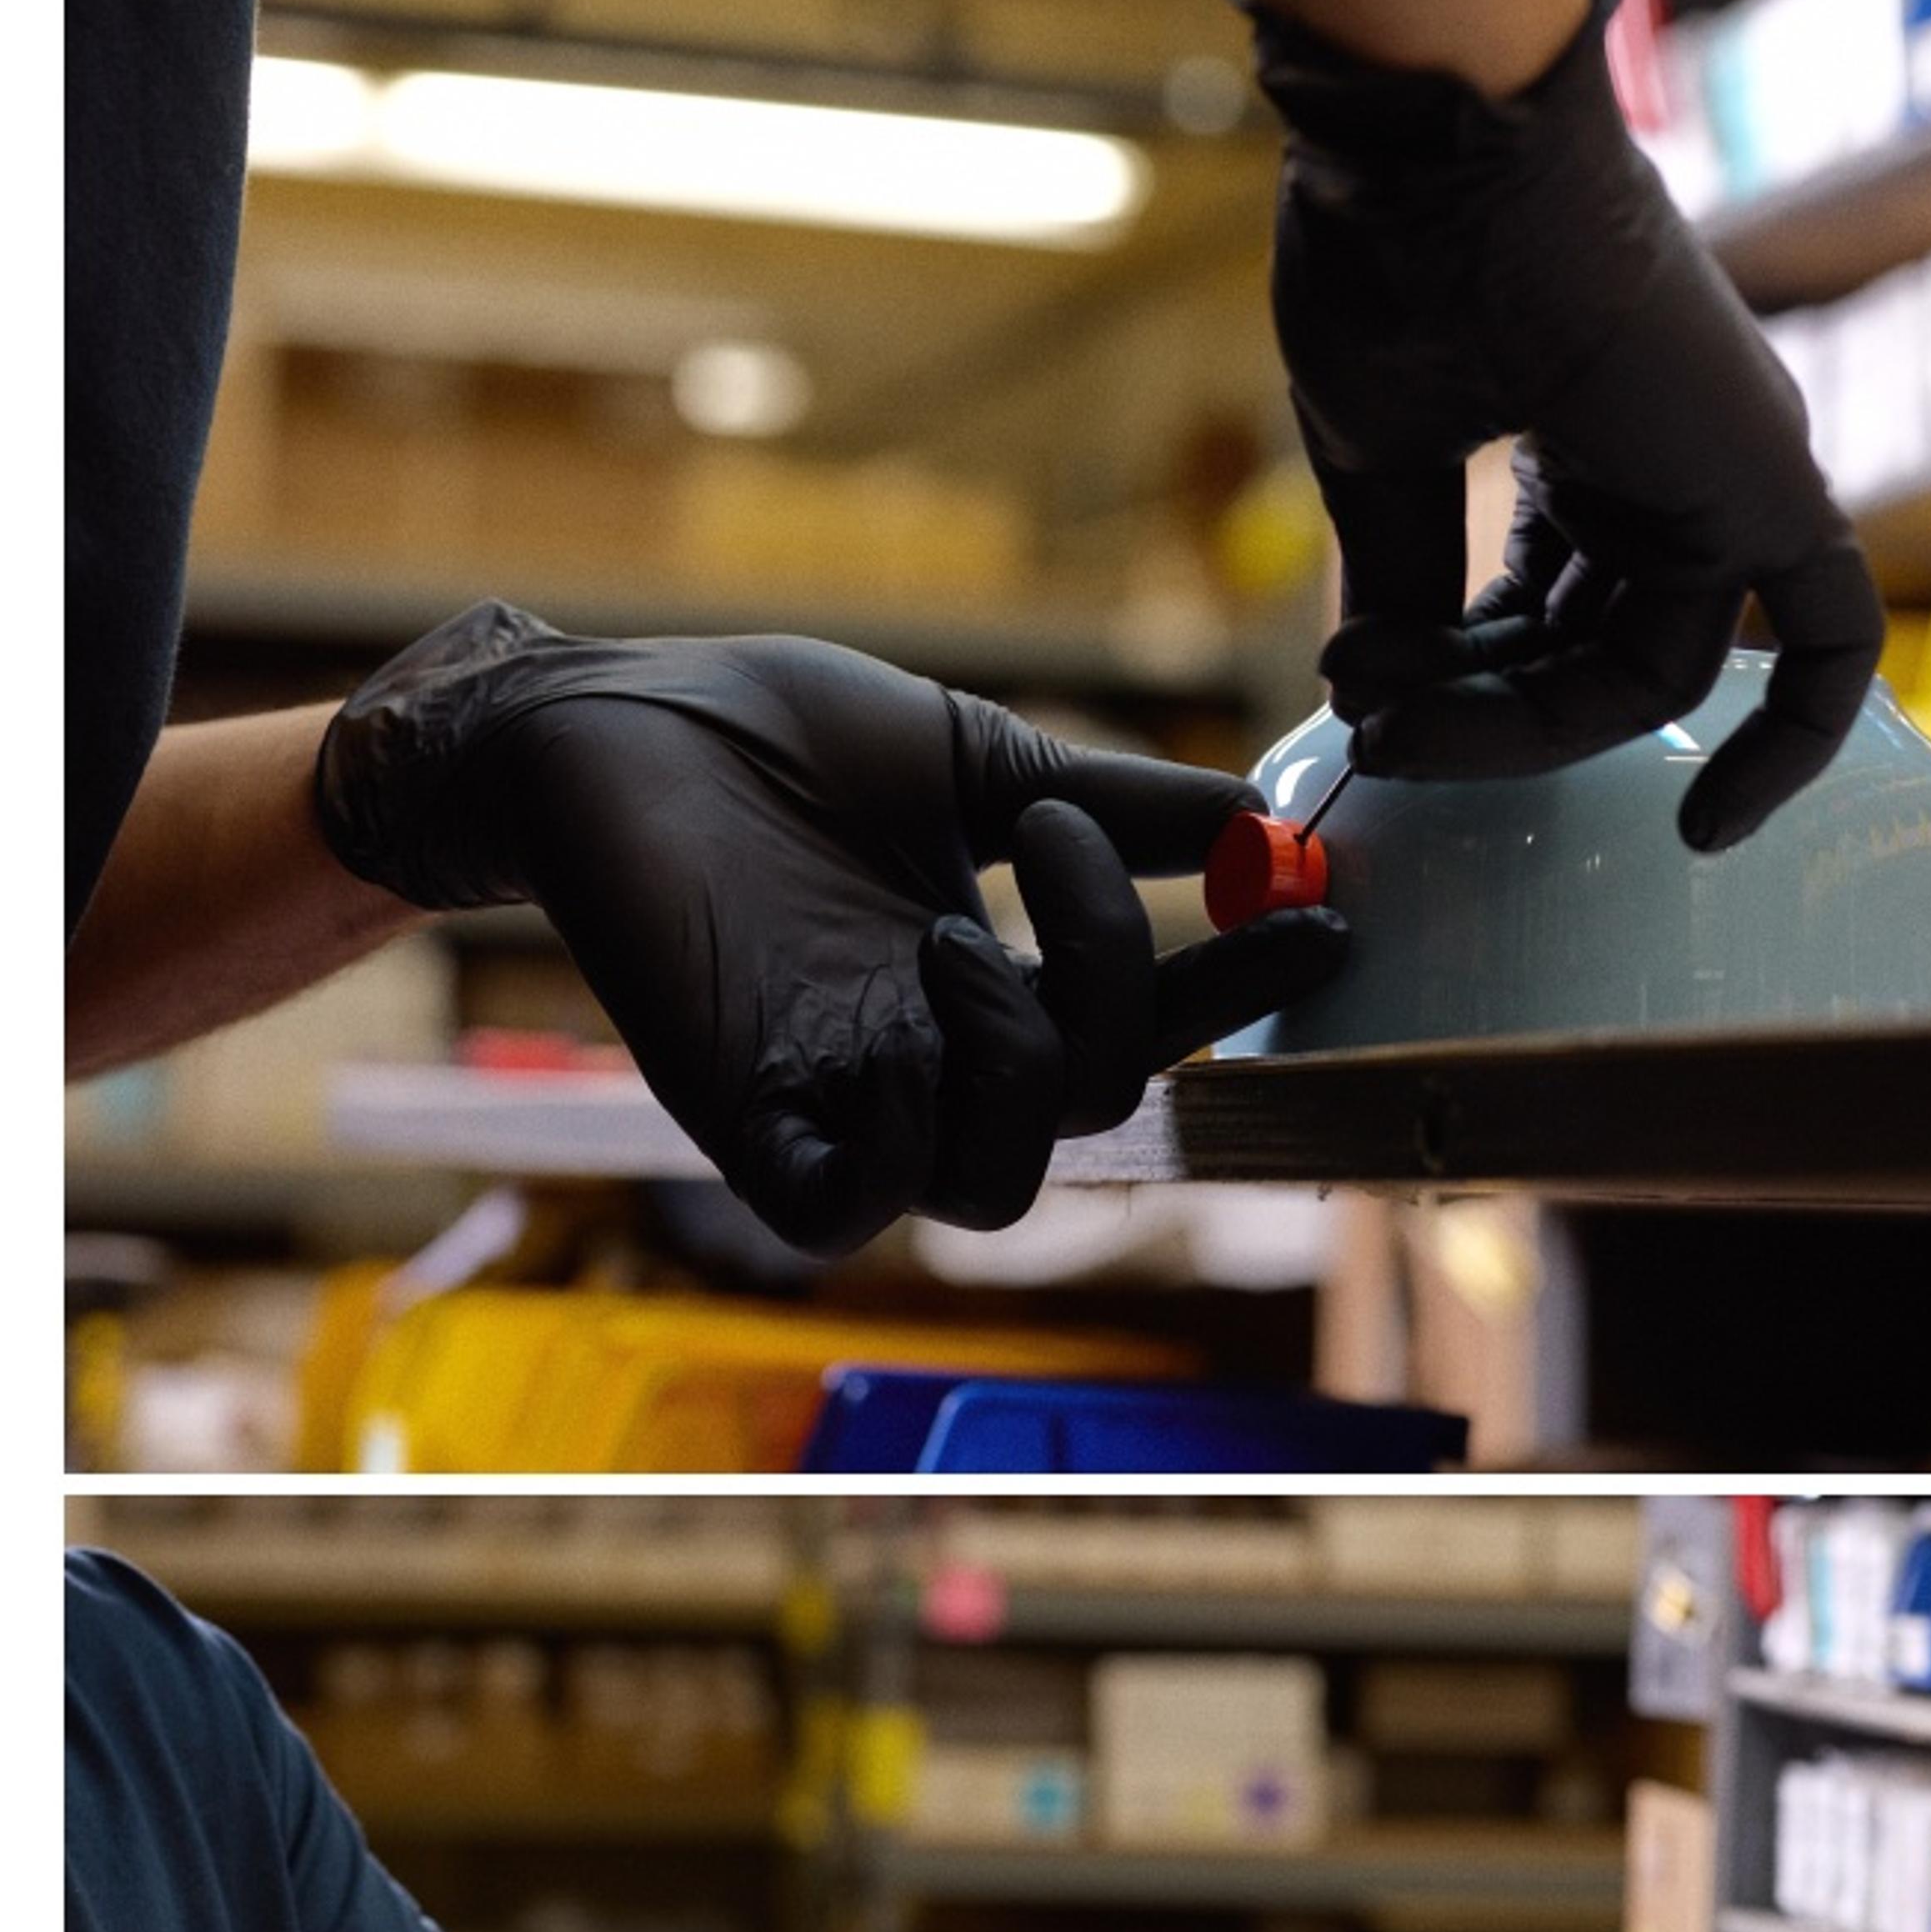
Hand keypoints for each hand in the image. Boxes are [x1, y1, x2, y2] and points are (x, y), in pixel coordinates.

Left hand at [313, 607, 1347, 1256]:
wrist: (609, 720)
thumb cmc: (772, 735)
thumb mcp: (971, 758)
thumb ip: (1110, 805)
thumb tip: (1258, 816)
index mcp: (991, 982)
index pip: (1141, 1026)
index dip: (1236, 991)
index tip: (1322, 919)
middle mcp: (929, 1055)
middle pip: (1089, 1109)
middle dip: (1116, 980)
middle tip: (1048, 842)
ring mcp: (840, 1095)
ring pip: (997, 1185)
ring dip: (1018, 1066)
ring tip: (952, 936)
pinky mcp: (741, 1118)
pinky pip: (847, 1211)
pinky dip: (898, 1146)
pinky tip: (895, 1035)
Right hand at [1240, 0, 1884, 850]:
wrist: (1437, 145)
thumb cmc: (1397, 258)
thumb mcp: (1383, 455)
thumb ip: (1409, 578)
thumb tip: (1385, 692)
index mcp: (1594, 432)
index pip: (1548, 615)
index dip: (1453, 680)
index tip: (1356, 692)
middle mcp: (1677, 455)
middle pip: (1593, 654)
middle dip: (1475, 713)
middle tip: (1372, 725)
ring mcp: (1731, 467)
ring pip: (1654, 669)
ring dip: (1523, 725)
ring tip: (1403, 720)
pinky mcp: (1769, 481)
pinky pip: (1823, 642)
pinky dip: (1792, 738)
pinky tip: (1710, 827)